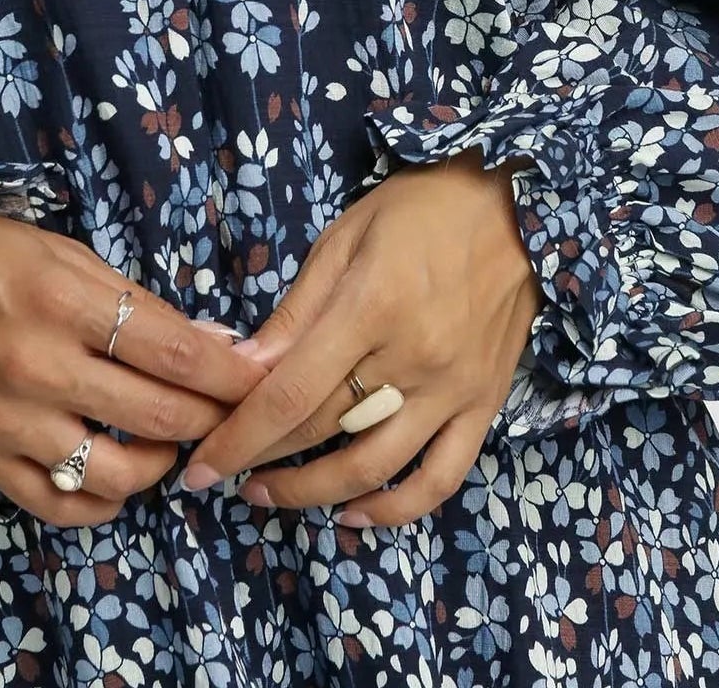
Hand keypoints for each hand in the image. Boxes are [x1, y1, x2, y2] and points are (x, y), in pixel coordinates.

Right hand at [0, 207, 267, 527]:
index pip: (172, 351)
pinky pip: (60, 504)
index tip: (262, 378)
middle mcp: (39, 367)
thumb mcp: (66, 256)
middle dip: (214, 417)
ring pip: (117, 472)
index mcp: (65, 301)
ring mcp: (10, 421)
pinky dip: (104, 502)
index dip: (229, 373)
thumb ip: (139, 304)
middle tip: (236, 412)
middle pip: (158, 412)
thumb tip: (212, 341)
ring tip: (175, 443)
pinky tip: (122, 480)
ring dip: (163, 463)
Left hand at [177, 149, 542, 527]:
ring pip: (374, 467)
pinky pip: (441, 478)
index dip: (239, 438)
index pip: (290, 394)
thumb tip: (243, 366)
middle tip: (224, 470)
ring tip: (270, 495)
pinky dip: (396, 509)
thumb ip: (297, 308)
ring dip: (314, 494)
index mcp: (371, 306)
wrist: (518, 204)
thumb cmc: (422, 208)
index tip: (200, 465)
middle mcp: (414, 358)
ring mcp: (454, 389)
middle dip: (261, 460)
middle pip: (323, 432)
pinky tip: (354, 513)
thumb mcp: (346, 236)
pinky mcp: (484, 404)